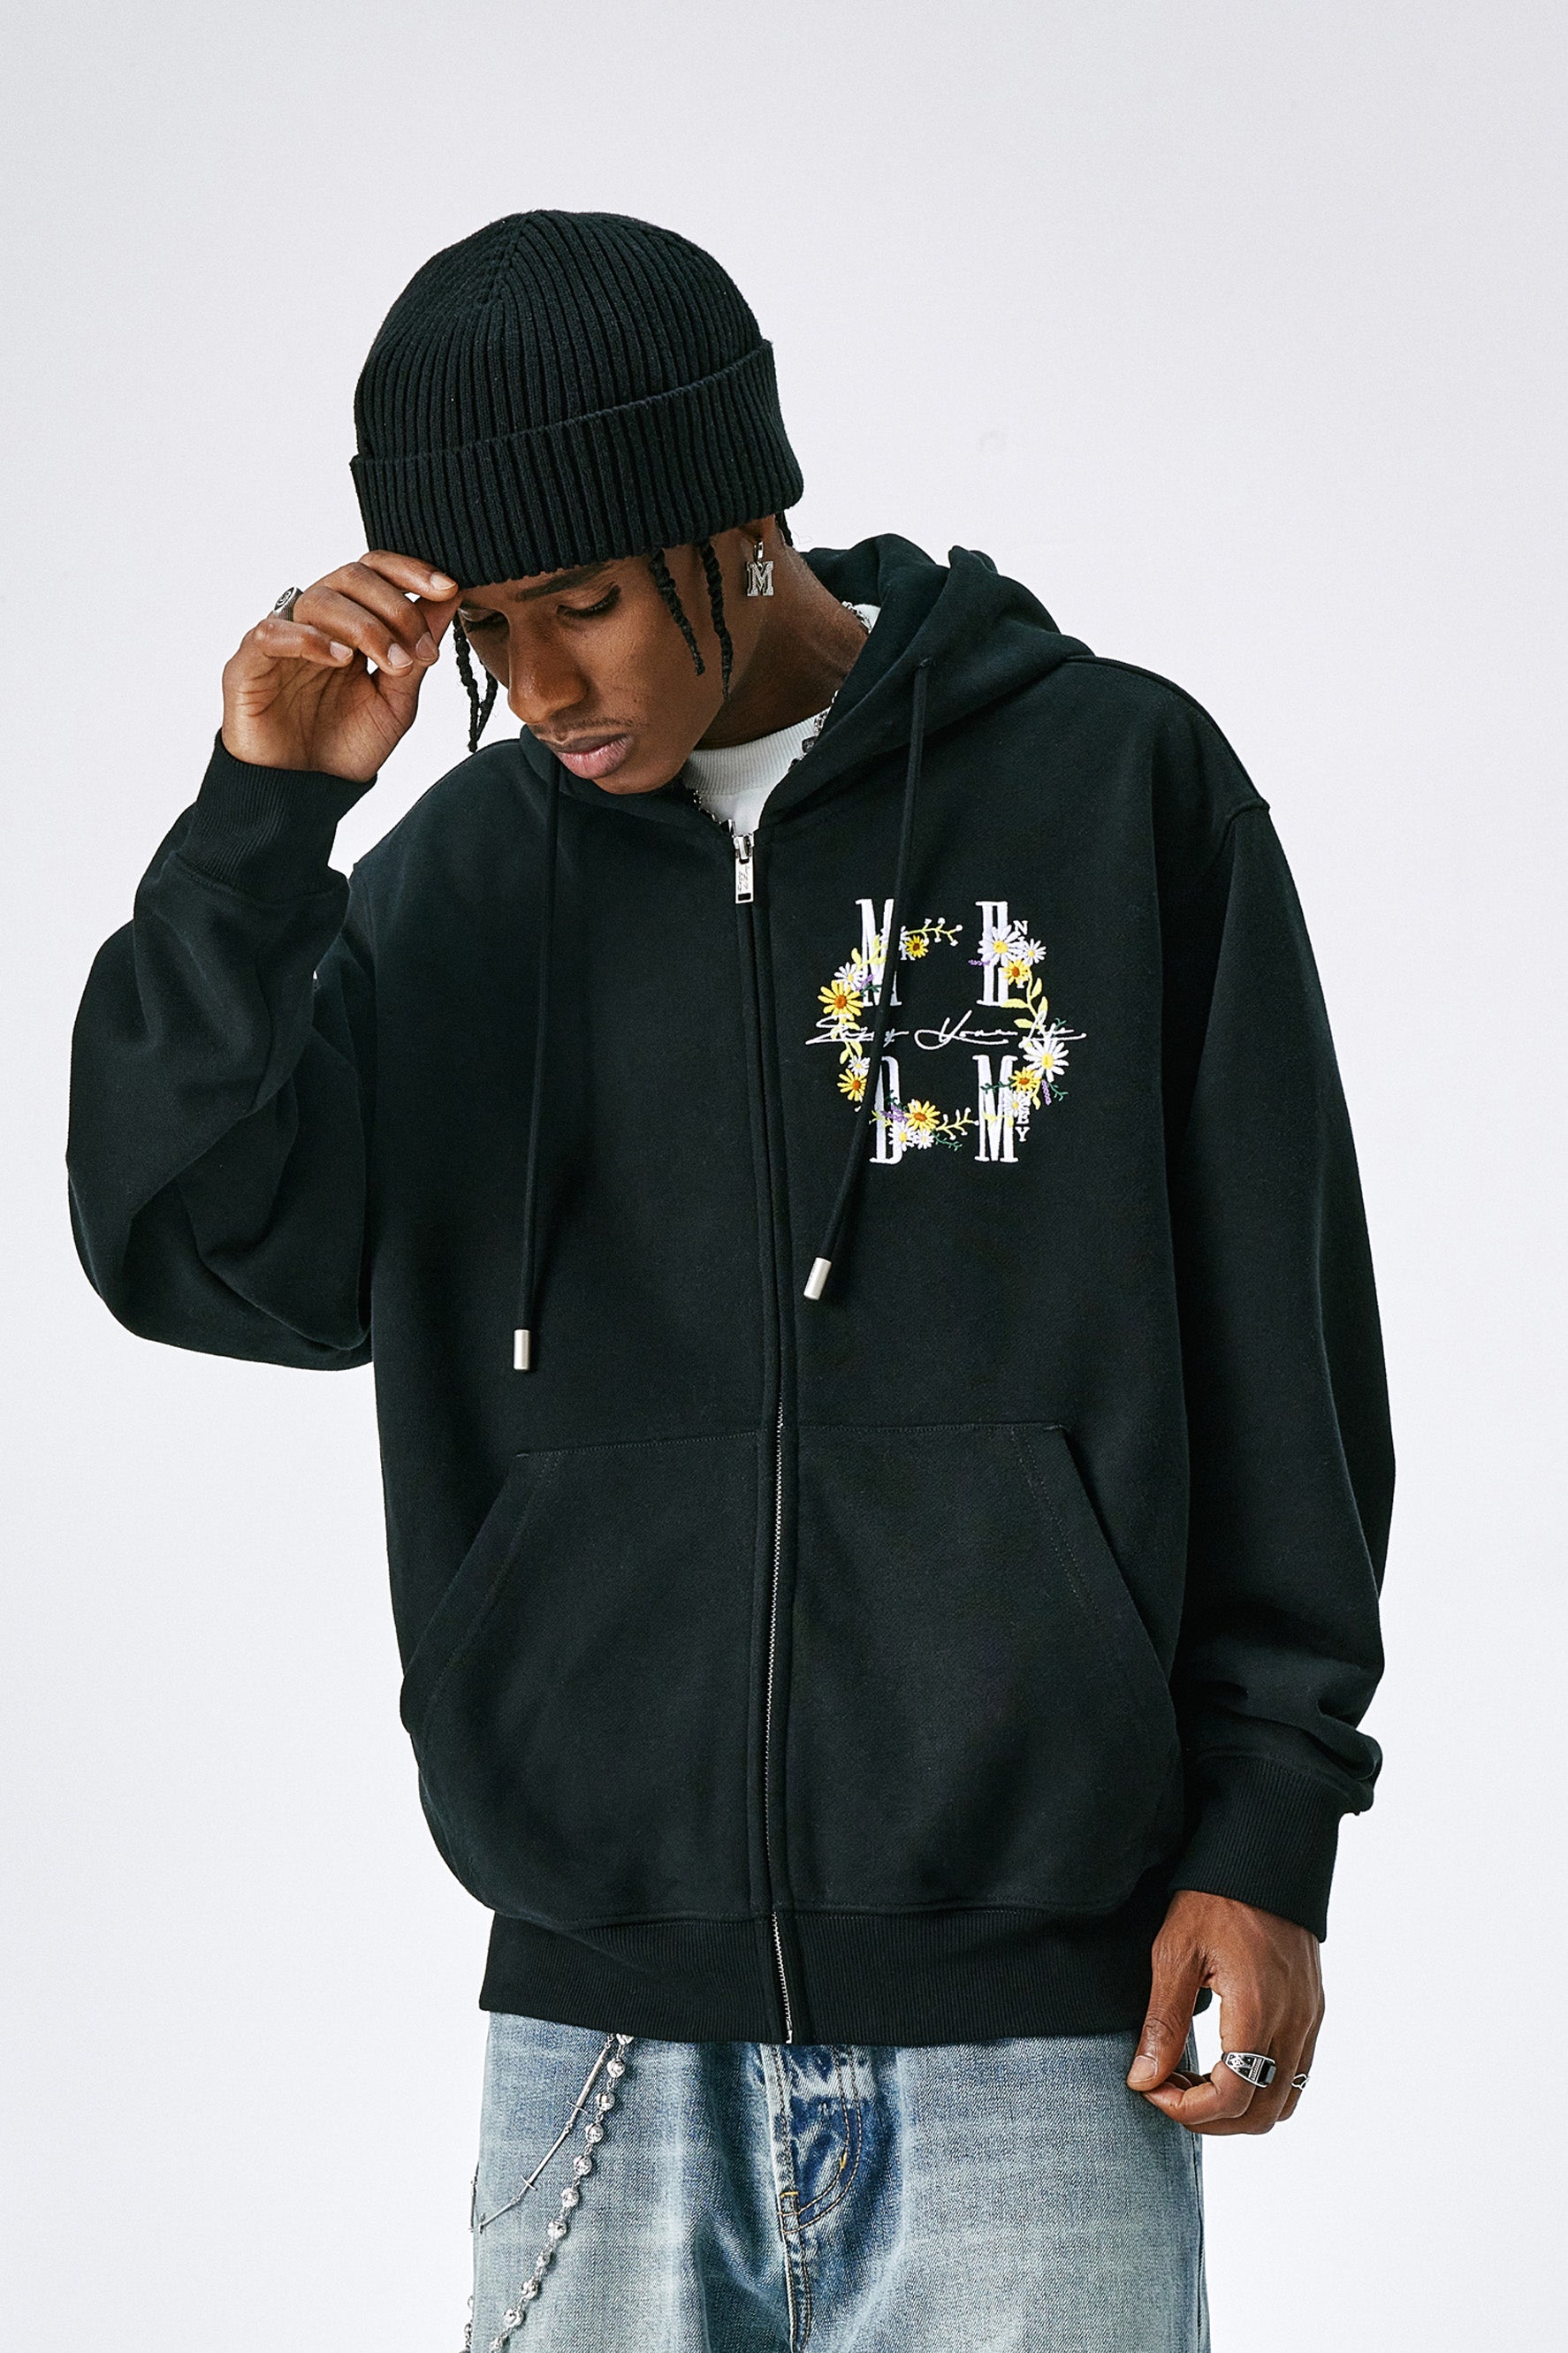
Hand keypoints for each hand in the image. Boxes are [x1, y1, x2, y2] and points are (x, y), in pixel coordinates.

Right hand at [221, 552, 460, 781]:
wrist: (306, 792)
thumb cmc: (346, 746)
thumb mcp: (396, 701)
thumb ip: (417, 652)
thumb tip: (450, 598)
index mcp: (349, 623)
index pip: (376, 571)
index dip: (411, 571)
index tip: (449, 588)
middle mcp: (315, 622)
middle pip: (351, 576)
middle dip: (396, 608)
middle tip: (421, 653)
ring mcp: (281, 639)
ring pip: (318, 599)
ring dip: (365, 627)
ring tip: (391, 665)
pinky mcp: (248, 664)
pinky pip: (272, 632)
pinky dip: (309, 639)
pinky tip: (341, 660)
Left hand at [1127, 1890, 1322, 2134]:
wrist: (1264, 1854)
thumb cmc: (1215, 1896)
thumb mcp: (1174, 1951)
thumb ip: (1161, 2021)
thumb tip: (1144, 2080)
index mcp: (1258, 2009)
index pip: (1232, 2097)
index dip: (1187, 2110)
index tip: (1151, 2089)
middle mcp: (1293, 2022)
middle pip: (1261, 2114)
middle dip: (1211, 2118)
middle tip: (1167, 2089)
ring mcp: (1309, 2018)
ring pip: (1283, 2101)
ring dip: (1237, 2106)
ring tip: (1191, 2078)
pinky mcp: (1313, 2010)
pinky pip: (1295, 2073)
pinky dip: (1259, 2085)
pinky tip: (1221, 2059)